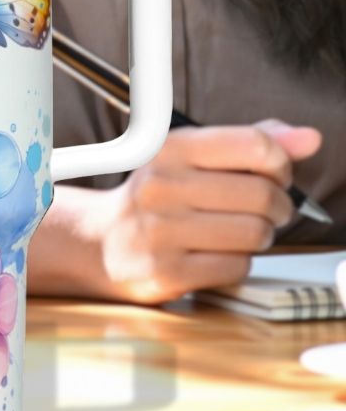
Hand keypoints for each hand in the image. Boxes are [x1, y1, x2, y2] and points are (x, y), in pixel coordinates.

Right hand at [28, 120, 321, 303]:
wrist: (101, 242)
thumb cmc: (158, 197)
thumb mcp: (192, 157)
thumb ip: (251, 143)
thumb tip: (309, 139)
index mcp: (169, 148)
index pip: (254, 145)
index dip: (280, 163)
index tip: (274, 174)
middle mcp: (160, 185)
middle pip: (261, 194)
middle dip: (277, 206)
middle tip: (265, 210)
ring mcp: (160, 230)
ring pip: (254, 233)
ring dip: (260, 236)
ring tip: (241, 232)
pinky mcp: (165, 271)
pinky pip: (236, 267)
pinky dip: (238, 262)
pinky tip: (217, 253)